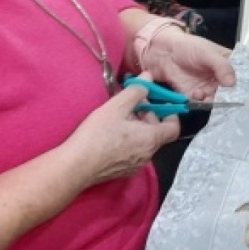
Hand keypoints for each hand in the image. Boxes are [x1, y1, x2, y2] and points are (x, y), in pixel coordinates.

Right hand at [62, 74, 180, 188]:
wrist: (75, 166)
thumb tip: (149, 78)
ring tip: (119, 117)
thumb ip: (136, 91)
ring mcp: (135, 165)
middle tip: (132, 104)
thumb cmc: (97, 134)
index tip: (160, 103)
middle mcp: (148, 155)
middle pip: (157, 133)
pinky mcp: (122, 171)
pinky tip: (112, 133)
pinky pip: (134, 152)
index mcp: (151, 139)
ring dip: (138, 128)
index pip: (174, 127)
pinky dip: (130, 140)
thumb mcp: (116, 106)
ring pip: (144, 142)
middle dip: (148, 116)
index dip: (170, 113)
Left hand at [139, 31, 236, 100]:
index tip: (244, 92)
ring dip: (213, 101)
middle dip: (228, 97)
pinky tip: (196, 94)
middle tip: (224, 97)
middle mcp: (220, 79)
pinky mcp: (194, 95)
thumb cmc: (189, 47)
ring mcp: (208, 88)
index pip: (241, 78)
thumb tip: (232, 84)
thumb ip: (221, 67)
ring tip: (204, 94)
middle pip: (230, 93)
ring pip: (216, 100)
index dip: (244, 86)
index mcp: (228, 65)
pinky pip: (201, 103)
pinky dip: (200, 102)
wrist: (164, 52)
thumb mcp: (208, 53)